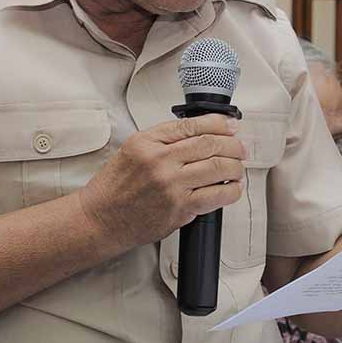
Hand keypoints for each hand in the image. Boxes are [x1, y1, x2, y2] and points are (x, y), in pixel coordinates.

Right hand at [77, 115, 244, 250]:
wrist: (100, 218)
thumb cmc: (115, 186)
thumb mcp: (133, 149)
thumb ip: (163, 138)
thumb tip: (202, 132)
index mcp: (148, 142)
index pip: (193, 125)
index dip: (220, 123)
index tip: (231, 126)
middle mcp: (160, 161)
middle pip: (210, 145)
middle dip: (234, 145)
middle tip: (240, 148)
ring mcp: (171, 185)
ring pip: (218, 168)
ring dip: (236, 167)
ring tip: (238, 168)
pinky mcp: (179, 209)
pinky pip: (216, 196)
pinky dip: (231, 191)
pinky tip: (233, 188)